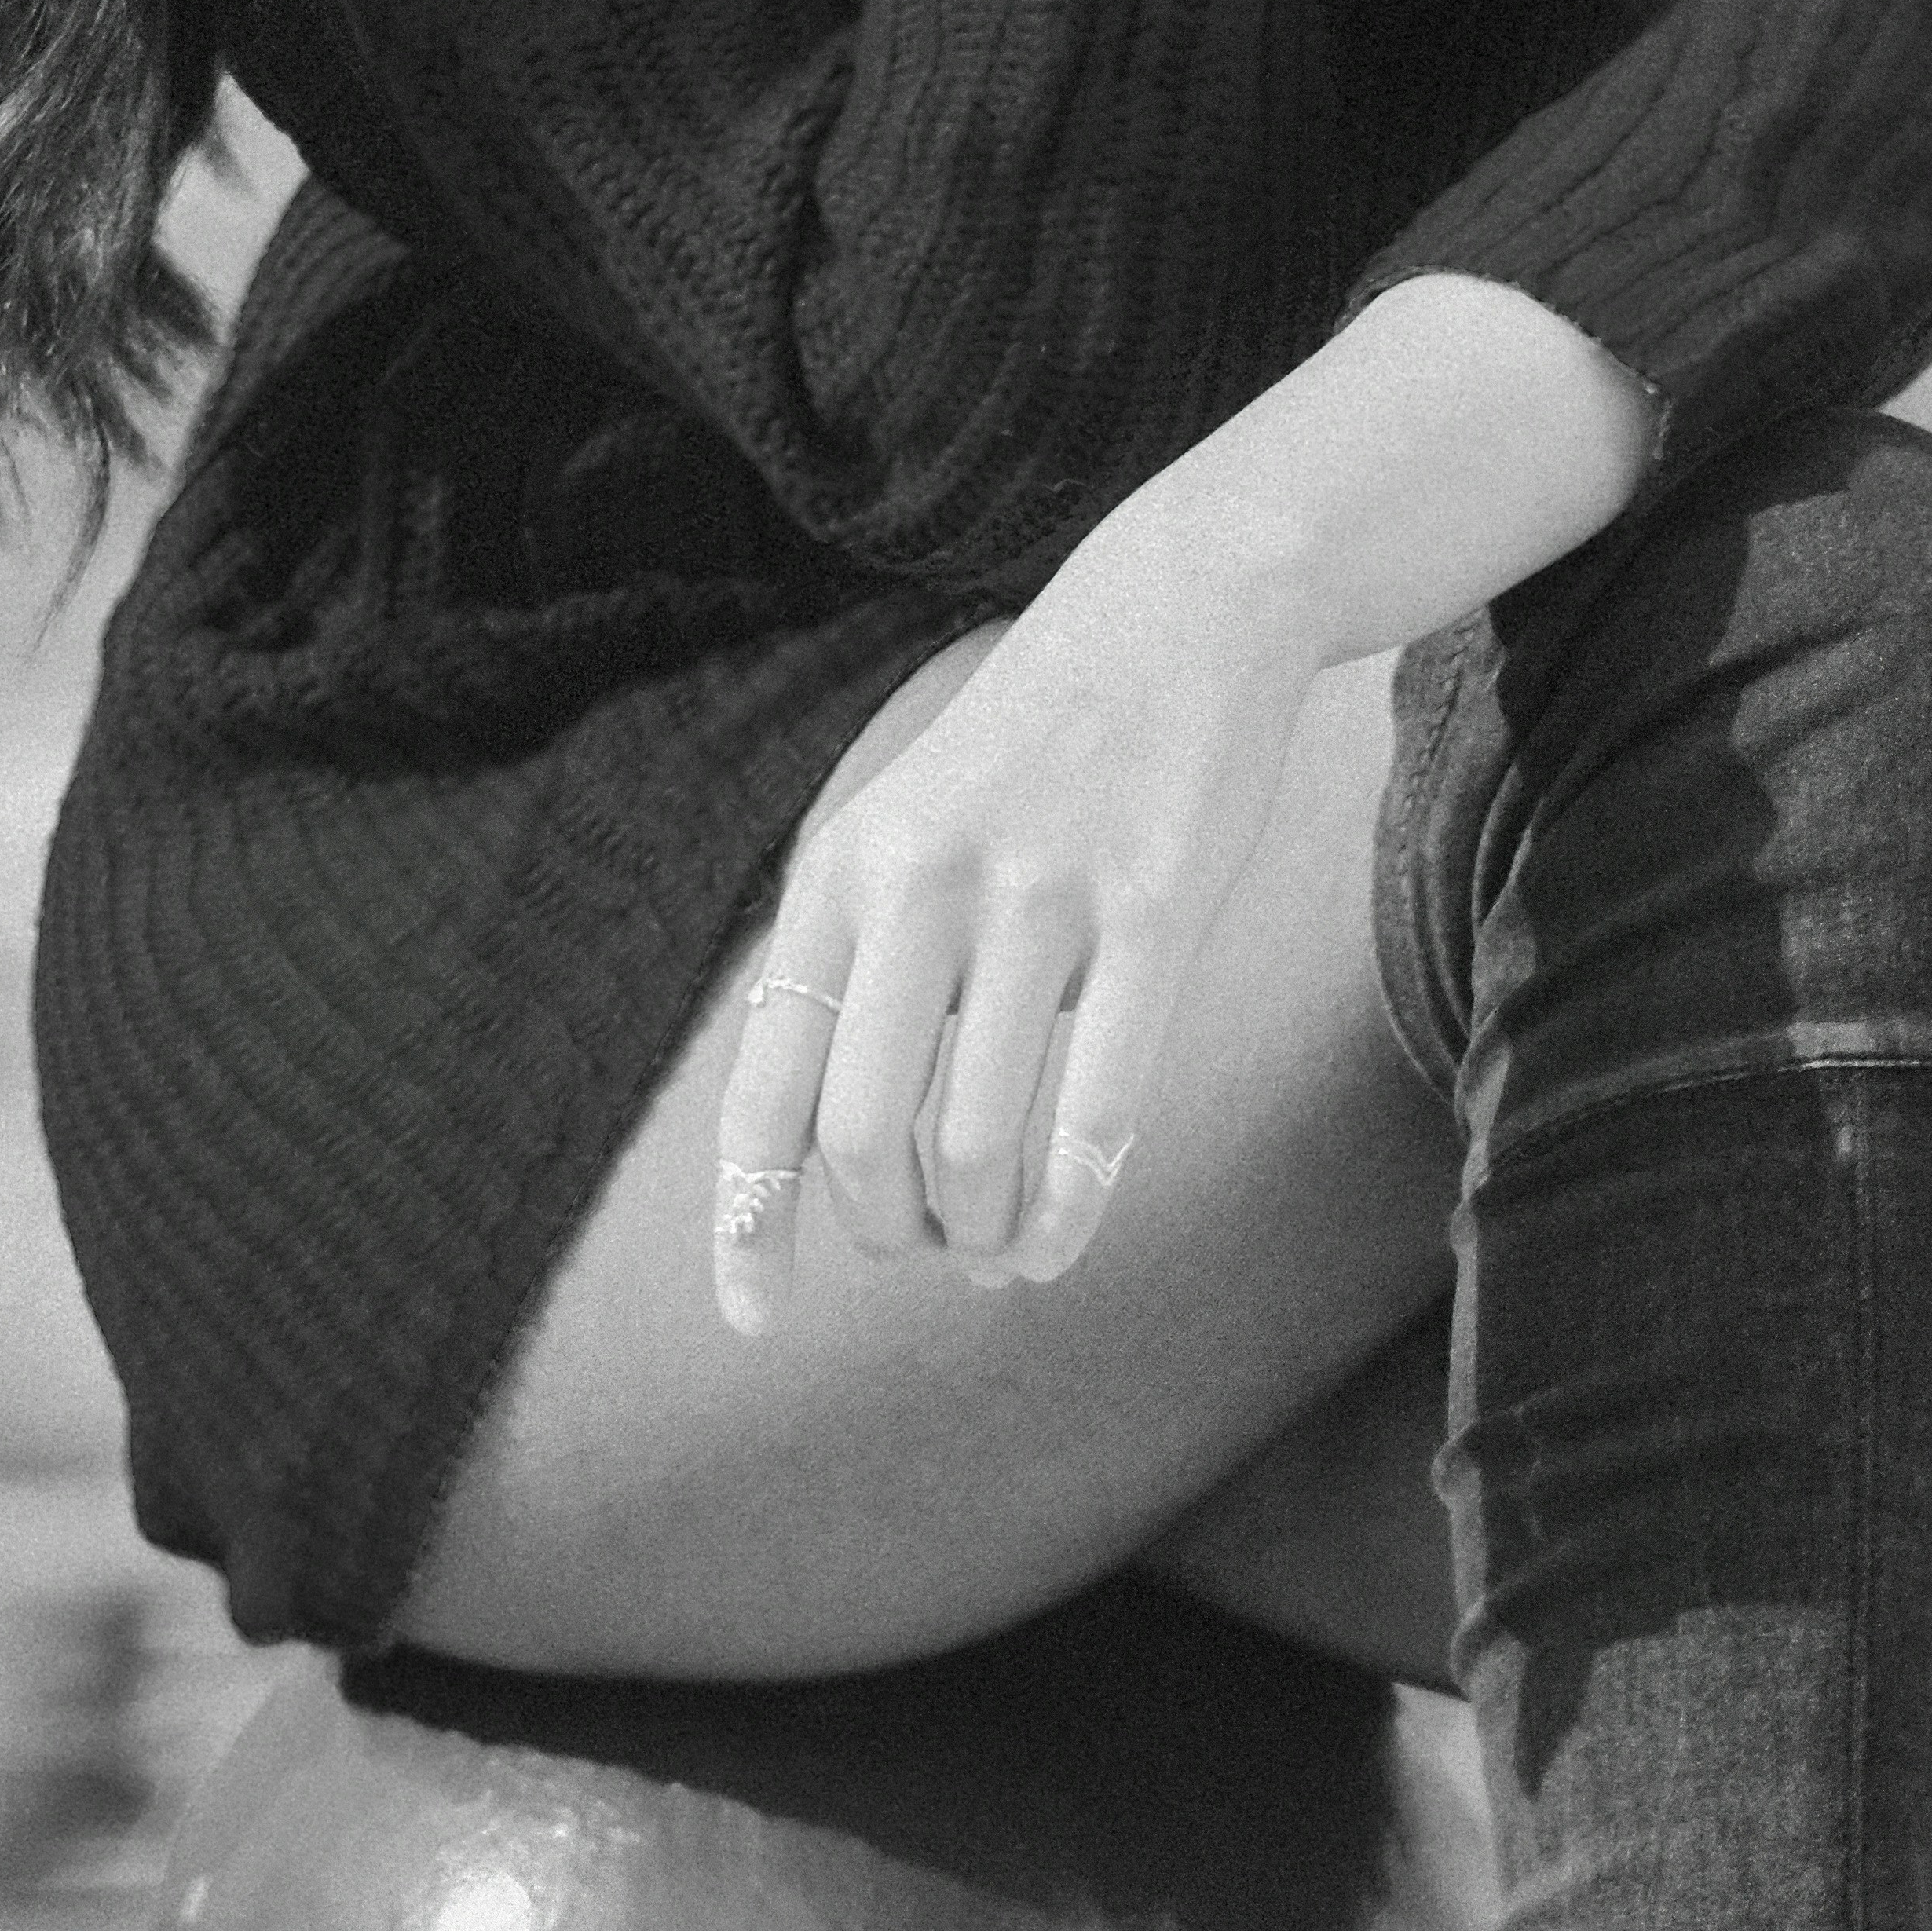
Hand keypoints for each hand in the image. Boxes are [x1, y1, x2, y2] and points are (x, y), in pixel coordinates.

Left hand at [709, 521, 1319, 1336]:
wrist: (1179, 610)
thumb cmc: (1034, 745)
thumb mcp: (900, 825)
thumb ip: (849, 957)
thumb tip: (805, 1131)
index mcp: (840, 873)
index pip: (766, 1085)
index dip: (752, 1221)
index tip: (754, 1320)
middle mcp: (918, 885)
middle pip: (863, 1133)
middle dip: (888, 1228)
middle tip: (927, 1244)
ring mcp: (1038, 897)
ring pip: (977, 1138)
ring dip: (983, 1229)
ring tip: (998, 1246)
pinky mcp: (1152, 912)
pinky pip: (1098, 1107)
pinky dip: (1072, 1205)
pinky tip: (1064, 1234)